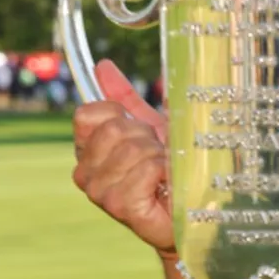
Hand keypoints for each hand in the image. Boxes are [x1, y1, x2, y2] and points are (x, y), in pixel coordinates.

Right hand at [71, 60, 175, 259]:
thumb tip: (102, 66)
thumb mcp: (150, 128)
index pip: (88, 114)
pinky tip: (168, 185)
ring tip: (166, 173)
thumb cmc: (171, 171)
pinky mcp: (120, 206)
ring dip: (161, 156)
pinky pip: (147, 168)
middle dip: (147, 137)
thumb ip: (125, 99)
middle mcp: (86, 173)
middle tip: (159, 157)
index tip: (140, 130)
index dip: (120, 114)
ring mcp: (100, 192)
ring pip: (133, 148)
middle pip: (114, 128)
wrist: (192, 213)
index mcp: (88, 152)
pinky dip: (167, 171)